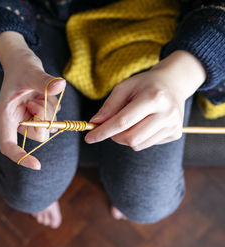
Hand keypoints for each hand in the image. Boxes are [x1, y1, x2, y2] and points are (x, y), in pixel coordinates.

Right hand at [0, 31, 65, 169]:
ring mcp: (29, 118)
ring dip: (50, 112)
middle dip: (44, 120)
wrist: (21, 59)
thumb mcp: (30, 72)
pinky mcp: (39, 113)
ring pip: (48, 127)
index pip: (8, 145)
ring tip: (41, 94)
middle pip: (36, 136)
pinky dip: (54, 107)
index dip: (20, 158)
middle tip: (40, 101)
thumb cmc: (19, 66)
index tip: (37, 165)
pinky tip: (46, 94)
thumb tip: (60, 85)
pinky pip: (54, 118)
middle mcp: (17, 120)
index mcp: (6, 115)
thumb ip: (44, 81)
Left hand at [85, 50, 205, 150]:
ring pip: (138, 145)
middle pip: (130, 138)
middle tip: (109, 128)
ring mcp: (173, 125)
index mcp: (153, 97)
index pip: (122, 122)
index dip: (103, 131)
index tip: (89, 138)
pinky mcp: (175, 134)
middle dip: (114, 137)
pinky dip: (138, 138)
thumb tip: (95, 123)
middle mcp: (167, 113)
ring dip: (125, 138)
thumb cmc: (144, 85)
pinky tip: (143, 124)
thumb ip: (109, 106)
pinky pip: (147, 144)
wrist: (173, 84)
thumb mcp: (124, 87)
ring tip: (128, 122)